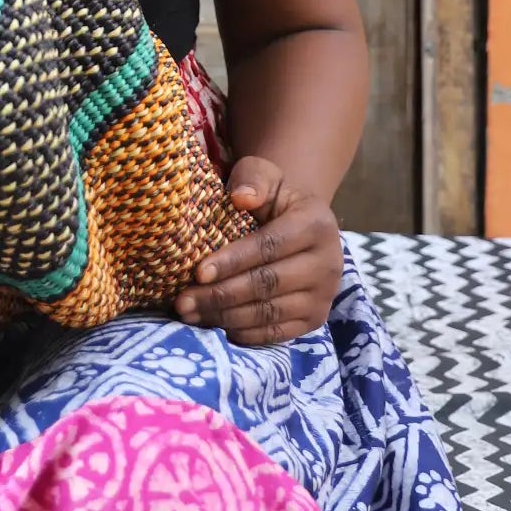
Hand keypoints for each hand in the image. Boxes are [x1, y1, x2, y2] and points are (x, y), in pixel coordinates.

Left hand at [173, 156, 343, 347]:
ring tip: (190, 315)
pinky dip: (244, 333)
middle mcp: (328, 264)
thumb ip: (252, 179)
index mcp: (316, 224)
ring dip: (225, 317)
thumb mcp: (264, 176)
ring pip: (269, 312)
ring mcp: (323, 296)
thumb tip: (241, 198)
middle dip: (220, 295)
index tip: (198, 272)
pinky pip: (276, 333)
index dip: (232, 261)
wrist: (299, 224)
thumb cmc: (272, 198)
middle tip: (183, 301)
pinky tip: (215, 326)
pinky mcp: (315, 320)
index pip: (269, 246)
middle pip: (267, 284)